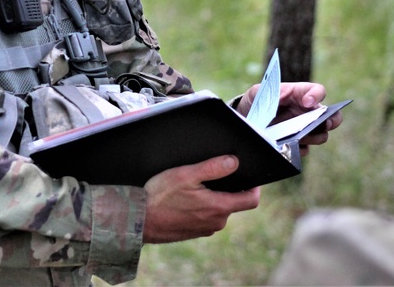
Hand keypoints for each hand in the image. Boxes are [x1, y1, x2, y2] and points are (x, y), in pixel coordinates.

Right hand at [143, 155, 260, 243]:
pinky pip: (206, 217)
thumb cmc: (160, 197)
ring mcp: (205, 229)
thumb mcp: (186, 174)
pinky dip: (201, 207)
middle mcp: (216, 222)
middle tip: (213, 175)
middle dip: (228, 188)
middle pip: (234, 203)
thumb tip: (234, 161)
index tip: (249, 176)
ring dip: (213, 198)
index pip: (251, 200)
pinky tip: (184, 199)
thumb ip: (213, 168)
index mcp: (219, 207)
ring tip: (194, 186)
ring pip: (219, 210)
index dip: (254, 186)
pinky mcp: (194, 232)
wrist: (138, 220)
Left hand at [236, 82, 343, 155]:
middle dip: (332, 120)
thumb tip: (284, 94)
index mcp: (299, 95)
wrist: (245, 121)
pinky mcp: (297, 144)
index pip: (318, 91)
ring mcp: (304, 130)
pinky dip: (298, 149)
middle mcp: (307, 112)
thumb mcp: (257, 92)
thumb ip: (270, 91)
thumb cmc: (255, 102)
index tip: (307, 102)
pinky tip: (287, 146)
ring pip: (321, 136)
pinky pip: (304, 150)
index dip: (316, 95)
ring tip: (300, 136)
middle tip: (323, 123)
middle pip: (332, 116)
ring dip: (314, 137)